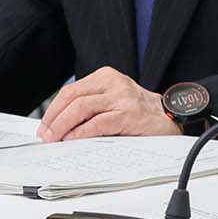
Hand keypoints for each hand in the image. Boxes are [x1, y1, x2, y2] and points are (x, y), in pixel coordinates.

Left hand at [39, 67, 176, 141]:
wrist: (173, 118)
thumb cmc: (142, 114)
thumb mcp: (113, 103)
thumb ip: (91, 109)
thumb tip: (59, 127)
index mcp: (107, 77)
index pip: (71, 91)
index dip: (53, 110)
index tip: (44, 127)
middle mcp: (114, 83)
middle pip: (72, 97)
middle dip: (54, 119)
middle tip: (46, 136)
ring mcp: (123, 97)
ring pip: (81, 108)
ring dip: (63, 126)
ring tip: (55, 140)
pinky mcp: (130, 114)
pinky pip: (98, 123)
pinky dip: (81, 133)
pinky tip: (74, 140)